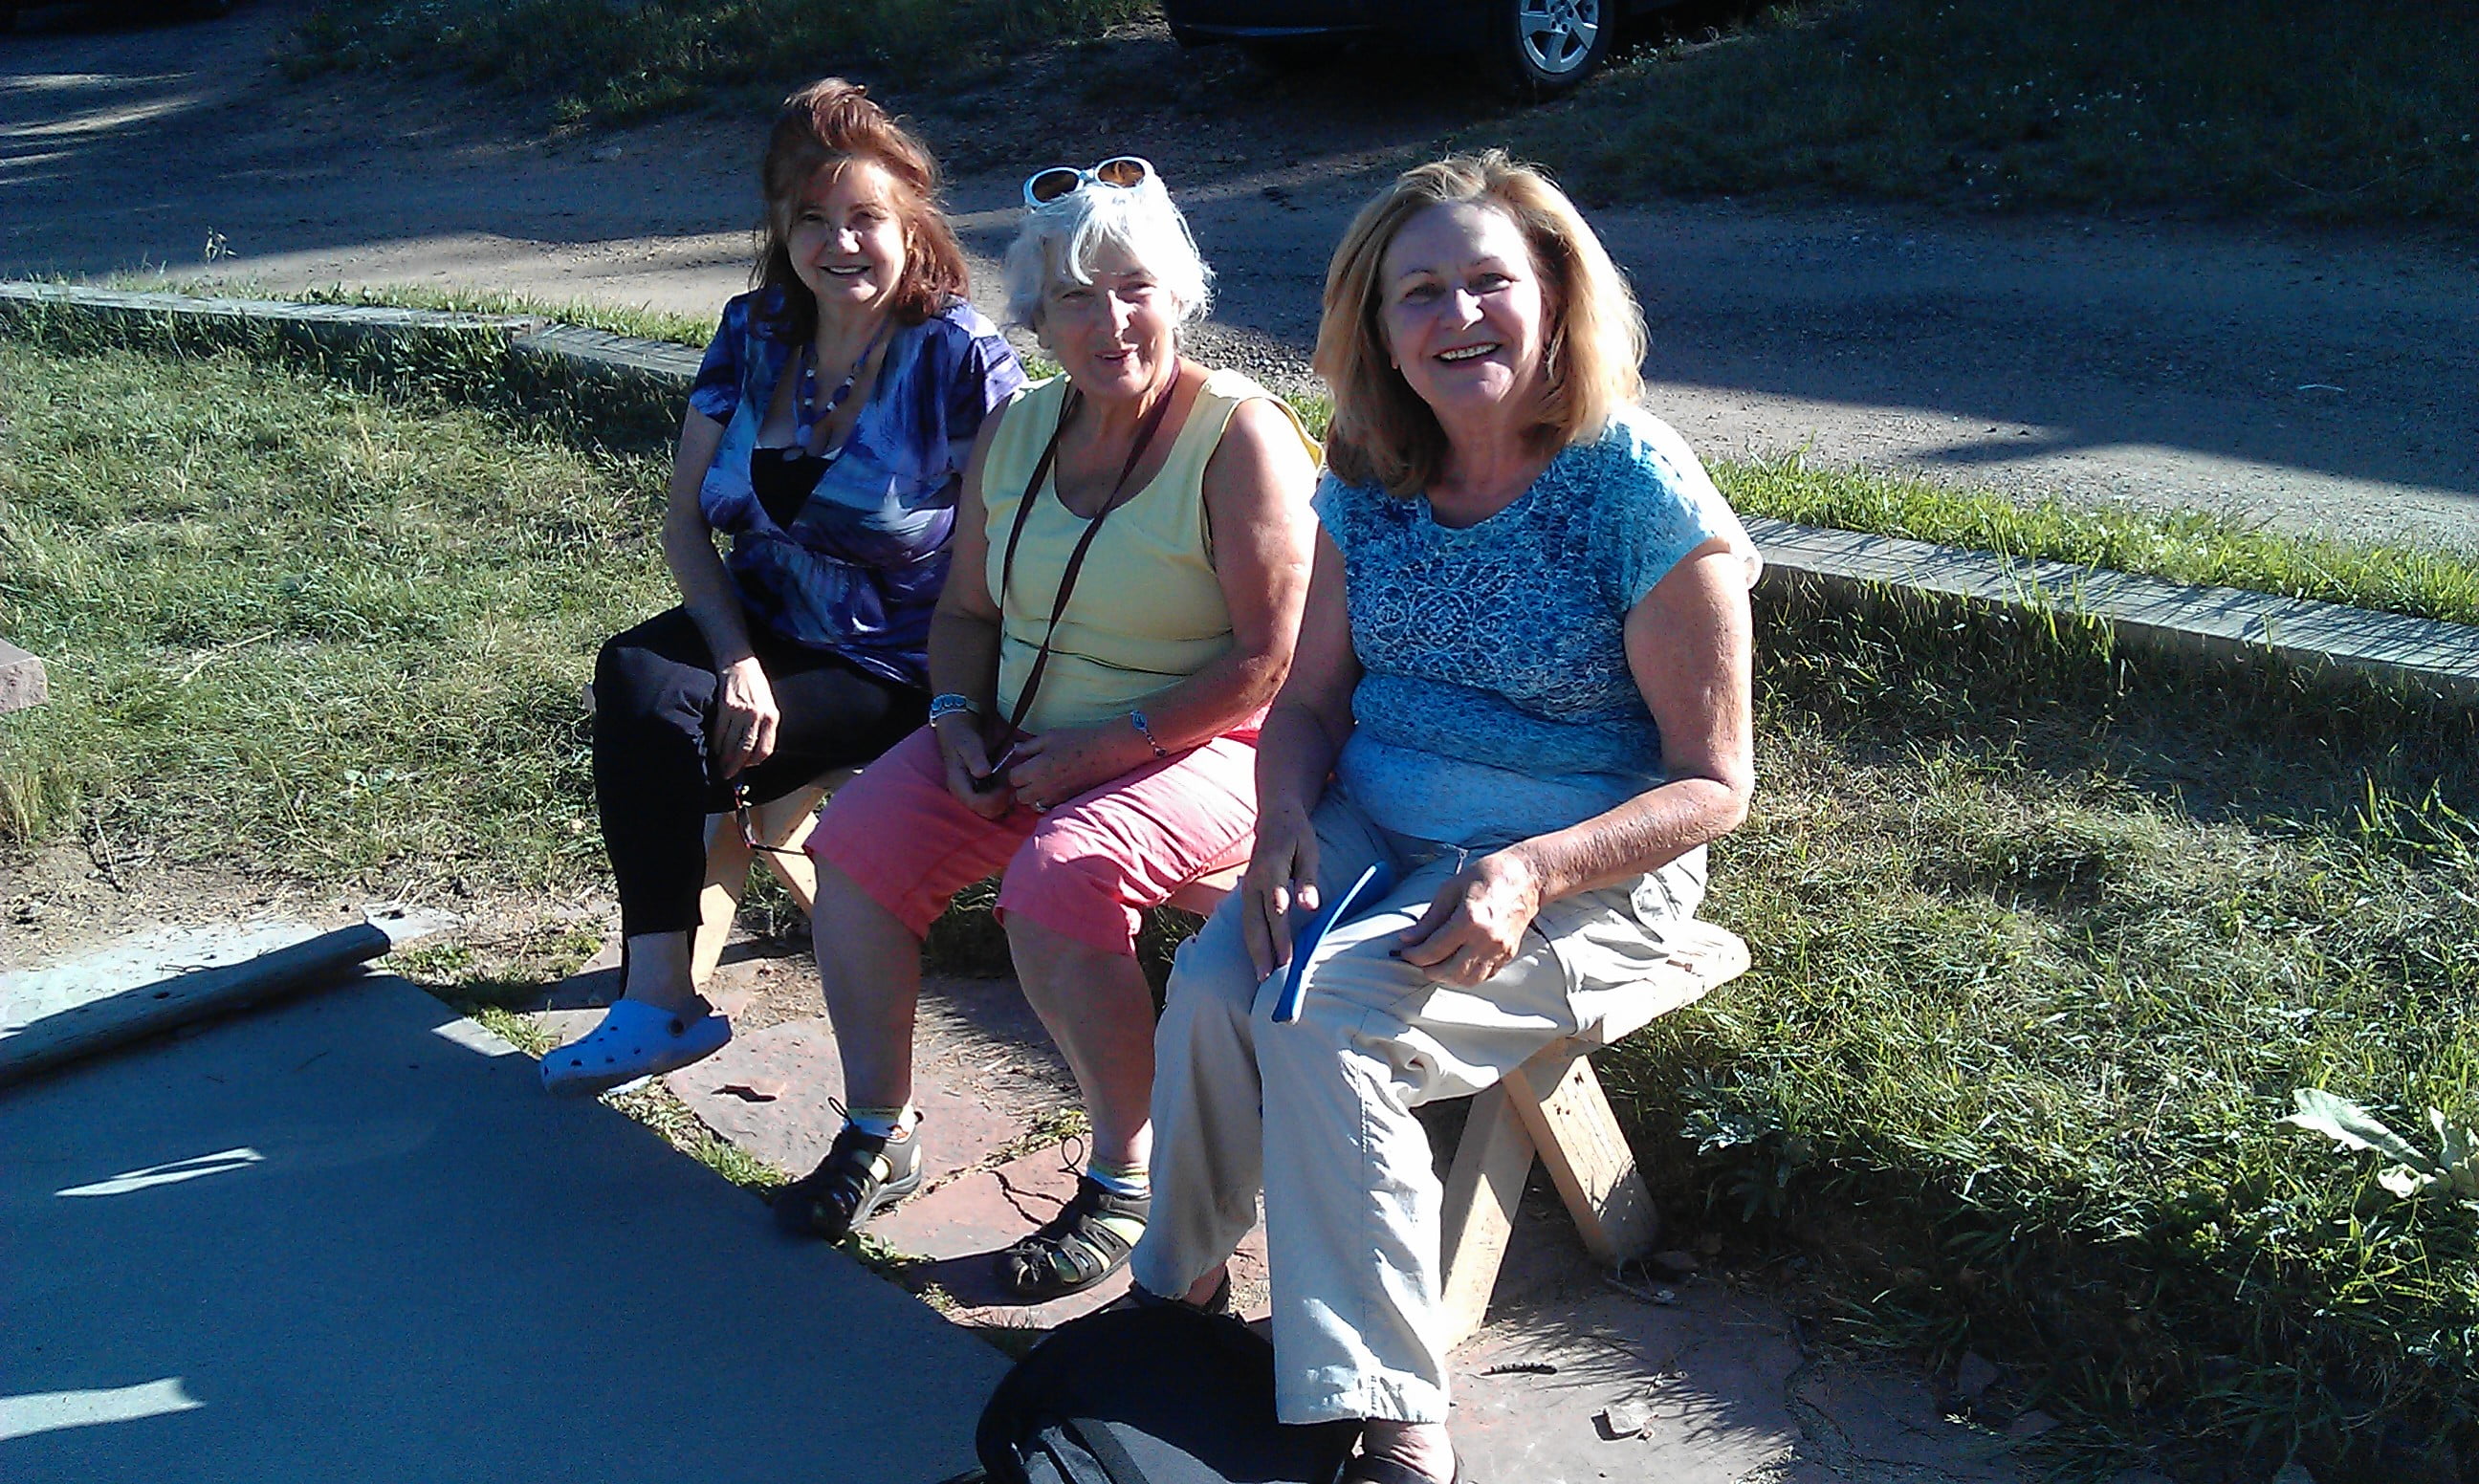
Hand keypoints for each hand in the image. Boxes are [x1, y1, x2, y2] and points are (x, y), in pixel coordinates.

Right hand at [712, 657, 779, 777]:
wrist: (739, 662)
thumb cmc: (754, 685)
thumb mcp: (768, 704)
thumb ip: (764, 725)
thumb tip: (753, 750)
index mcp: (771, 717)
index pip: (764, 749)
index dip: (754, 762)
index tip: (746, 768)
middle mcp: (758, 715)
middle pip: (745, 749)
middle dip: (735, 766)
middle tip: (728, 775)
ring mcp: (741, 711)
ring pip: (730, 743)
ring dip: (724, 758)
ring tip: (720, 766)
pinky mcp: (725, 706)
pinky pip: (719, 731)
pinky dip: (716, 744)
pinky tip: (714, 749)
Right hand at [932, 713, 1013, 819]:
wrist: (959, 728)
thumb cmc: (962, 736)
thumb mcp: (968, 744)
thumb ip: (975, 758)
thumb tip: (982, 773)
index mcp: (958, 784)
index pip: (976, 804)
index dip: (993, 801)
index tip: (1006, 790)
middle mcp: (965, 793)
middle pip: (985, 811)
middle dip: (1001, 804)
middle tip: (1012, 789)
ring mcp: (973, 792)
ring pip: (992, 809)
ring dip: (1005, 802)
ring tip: (1012, 786)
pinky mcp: (982, 789)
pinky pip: (995, 801)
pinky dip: (1004, 797)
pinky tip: (1010, 785)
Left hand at [1001, 723, 1147, 813]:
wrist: (1106, 752)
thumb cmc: (1078, 740)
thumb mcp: (1050, 737)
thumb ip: (1028, 746)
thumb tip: (1015, 749)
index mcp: (1036, 769)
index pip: (1013, 778)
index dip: (1016, 770)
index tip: (1023, 763)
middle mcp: (1043, 787)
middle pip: (1020, 795)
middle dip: (1022, 785)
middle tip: (1031, 773)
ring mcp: (1056, 797)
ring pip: (1033, 804)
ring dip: (1033, 795)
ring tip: (1042, 781)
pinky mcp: (1067, 801)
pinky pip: (1048, 806)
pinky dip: (1046, 800)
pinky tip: (1054, 787)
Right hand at [1241, 800, 1319, 980]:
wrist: (1275, 816)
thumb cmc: (1297, 835)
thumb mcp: (1308, 851)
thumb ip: (1307, 880)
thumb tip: (1309, 905)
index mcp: (1270, 871)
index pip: (1276, 910)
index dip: (1281, 937)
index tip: (1288, 959)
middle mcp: (1254, 882)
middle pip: (1256, 923)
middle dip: (1262, 952)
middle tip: (1267, 978)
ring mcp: (1247, 887)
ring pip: (1248, 924)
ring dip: (1254, 950)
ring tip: (1261, 974)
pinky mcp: (1247, 891)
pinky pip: (1247, 919)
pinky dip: (1251, 939)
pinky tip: (1257, 956)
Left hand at [1396, 849, 1543, 987]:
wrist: (1525, 878)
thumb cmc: (1487, 875)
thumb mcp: (1451, 889)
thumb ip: (1430, 918)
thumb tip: (1408, 938)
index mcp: (1470, 919)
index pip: (1434, 950)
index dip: (1414, 955)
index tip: (1406, 951)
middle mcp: (1486, 939)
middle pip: (1449, 971)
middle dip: (1428, 968)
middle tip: (1419, 959)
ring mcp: (1500, 950)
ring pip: (1467, 979)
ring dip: (1447, 976)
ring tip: (1436, 963)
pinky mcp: (1508, 954)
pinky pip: (1484, 976)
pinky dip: (1467, 975)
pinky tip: (1457, 962)